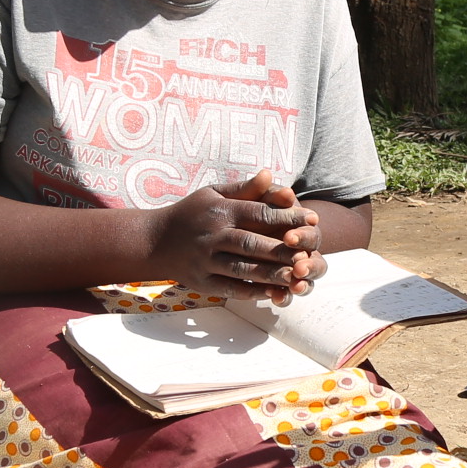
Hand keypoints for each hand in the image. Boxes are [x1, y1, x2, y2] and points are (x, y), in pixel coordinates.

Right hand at [155, 169, 325, 302]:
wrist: (154, 241)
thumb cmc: (191, 213)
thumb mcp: (213, 194)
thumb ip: (244, 188)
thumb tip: (271, 174)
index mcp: (220, 211)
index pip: (259, 212)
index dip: (288, 216)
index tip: (313, 219)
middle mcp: (213, 236)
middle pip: (253, 244)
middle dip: (283, 250)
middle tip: (309, 254)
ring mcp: (206, 261)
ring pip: (243, 269)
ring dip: (271, 275)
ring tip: (296, 277)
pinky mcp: (201, 282)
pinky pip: (230, 289)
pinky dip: (252, 292)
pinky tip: (272, 293)